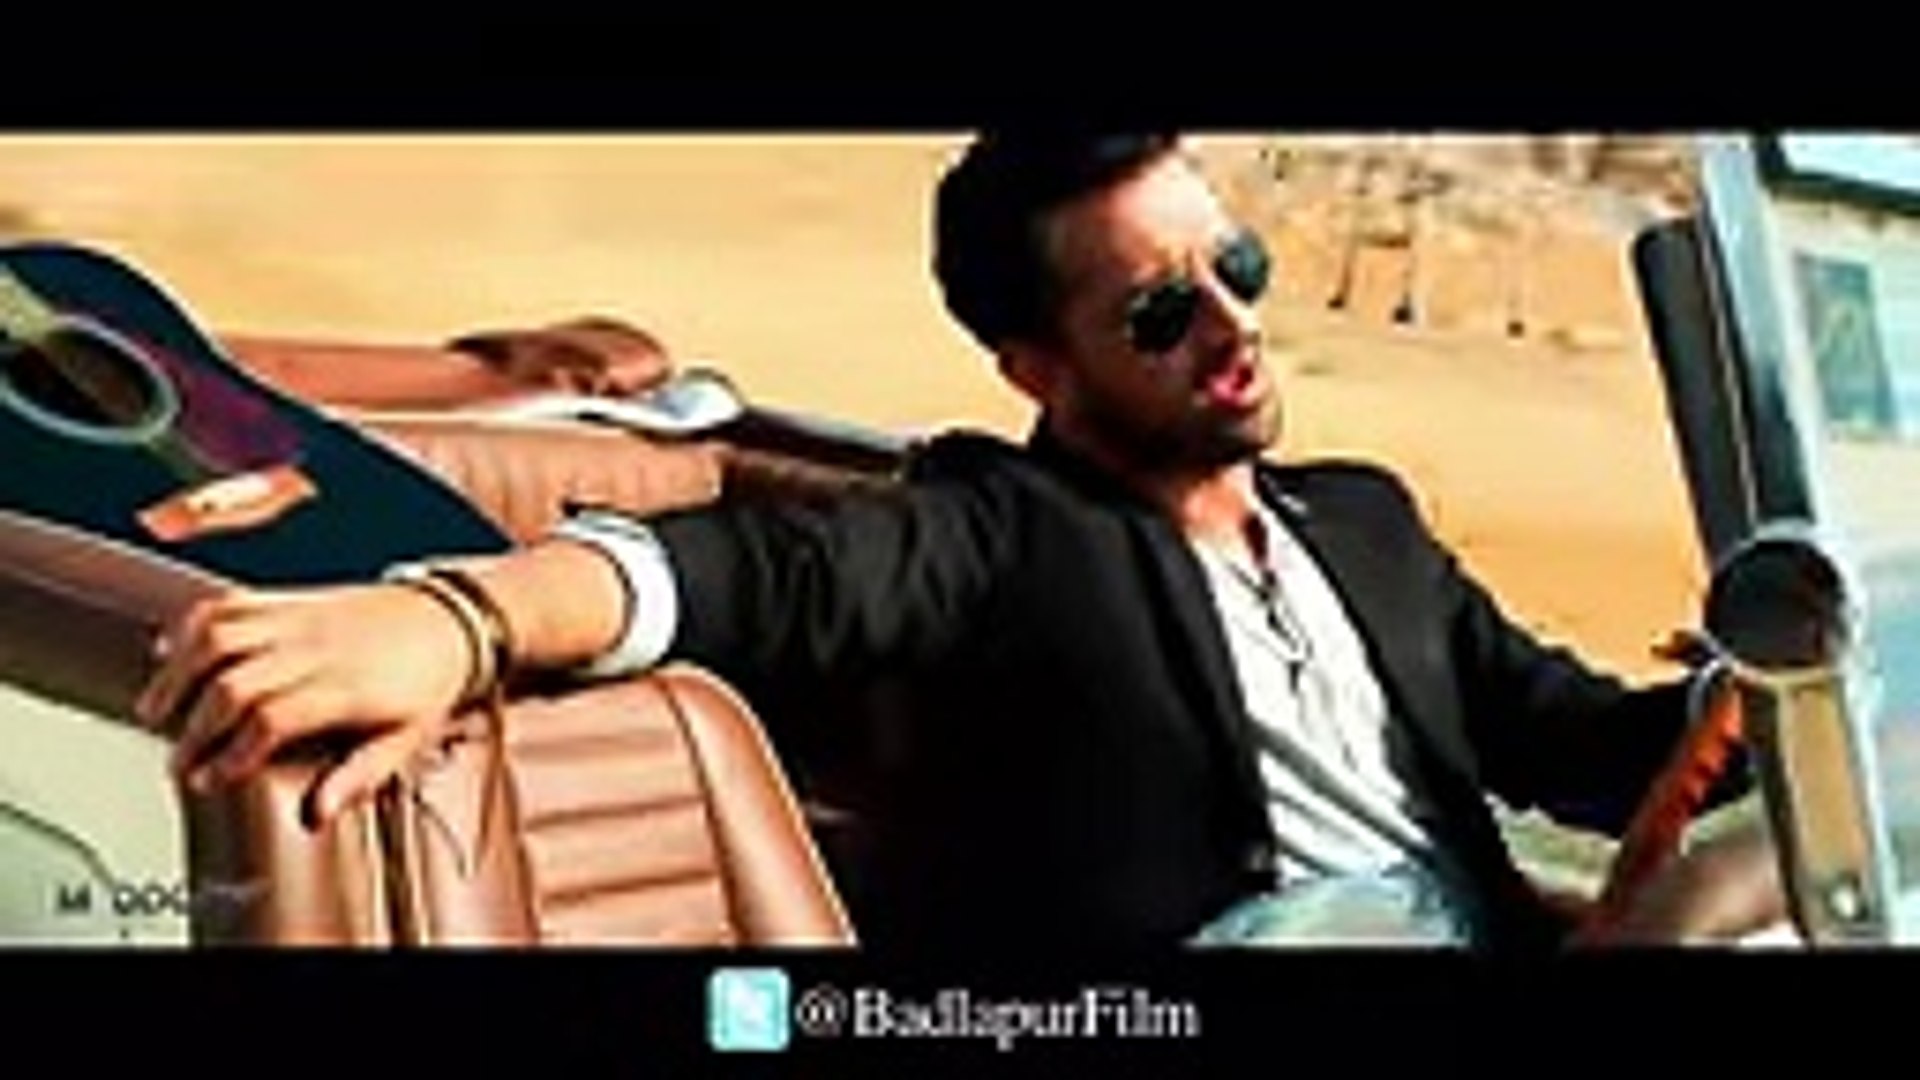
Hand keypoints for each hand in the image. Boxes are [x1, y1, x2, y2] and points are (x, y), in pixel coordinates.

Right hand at [134, 582, 476, 825]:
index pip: (272, 719)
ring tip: (155, 712)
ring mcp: (300, 618)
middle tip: (178, 761)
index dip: (231, 752)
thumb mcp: (406, 740)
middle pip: (234, 683)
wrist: (452, 620)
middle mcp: (316, 649)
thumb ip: (359, 776)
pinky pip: (229, 603)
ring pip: (219, 637)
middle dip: (194, 727)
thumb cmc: (426, 684)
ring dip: (177, 675)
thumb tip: (315, 815)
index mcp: (345, 688)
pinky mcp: (290, 597)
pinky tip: (169, 653)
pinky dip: (190, 625)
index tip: (211, 780)